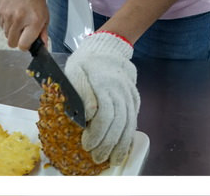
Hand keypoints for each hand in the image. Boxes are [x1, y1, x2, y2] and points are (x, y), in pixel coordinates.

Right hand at [0, 0, 47, 49]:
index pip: (23, 45)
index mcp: (34, 21)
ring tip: (19, 19)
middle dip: (17, 40)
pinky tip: (13, 14)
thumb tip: (42, 46)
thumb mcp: (45, 15)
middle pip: (12, 43)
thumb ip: (43, 32)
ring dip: (12, 31)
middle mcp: (20, 19)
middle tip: (23, 30)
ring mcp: (8, 15)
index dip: (25, 46)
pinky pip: (1, 26)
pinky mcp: (0, 12)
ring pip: (6, 35)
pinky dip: (7, 24)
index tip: (27, 42)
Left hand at [65, 31, 139, 164]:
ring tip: (114, 160)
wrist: (107, 48)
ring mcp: (130, 94)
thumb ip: (82, 93)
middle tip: (97, 158)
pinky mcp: (134, 98)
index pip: (105, 114)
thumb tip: (89, 115)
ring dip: (121, 144)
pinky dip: (129, 135)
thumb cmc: (86, 62)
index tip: (86, 145)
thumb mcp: (75, 72)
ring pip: (129, 123)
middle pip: (118, 122)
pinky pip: (134, 119)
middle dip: (108, 144)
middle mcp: (121, 90)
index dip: (97, 132)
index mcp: (105, 83)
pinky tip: (124, 147)